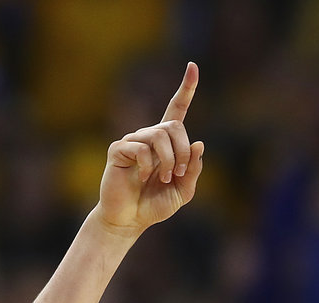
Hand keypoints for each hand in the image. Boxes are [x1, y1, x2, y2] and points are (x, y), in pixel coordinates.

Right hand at [96, 62, 203, 234]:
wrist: (128, 220)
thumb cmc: (153, 206)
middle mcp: (149, 137)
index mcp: (166, 144)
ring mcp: (133, 142)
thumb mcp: (182, 192)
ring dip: (168, 160)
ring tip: (165, 179)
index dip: (186, 89)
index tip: (193, 66)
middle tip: (179, 173)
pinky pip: (140, 147)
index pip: (177, 110)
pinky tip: (142, 178)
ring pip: (159, 135)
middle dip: (182, 150)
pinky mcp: (118, 150)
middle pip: (174, 126)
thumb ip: (192, 171)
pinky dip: (146, 164)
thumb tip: (199, 144)